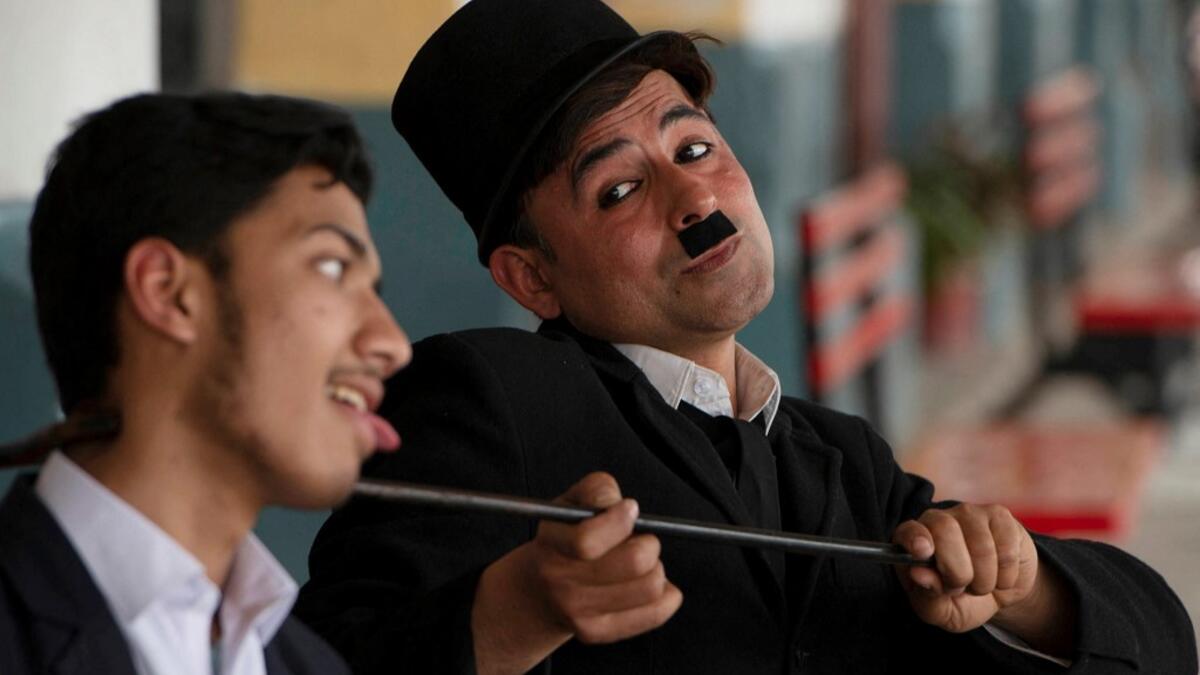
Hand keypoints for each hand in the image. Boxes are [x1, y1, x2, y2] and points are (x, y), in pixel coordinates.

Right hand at [471, 472, 682, 674]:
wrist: (538, 593)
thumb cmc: (563, 540)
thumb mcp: (568, 504)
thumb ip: (595, 490)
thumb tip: (619, 504)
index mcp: (551, 545)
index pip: (588, 541)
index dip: (619, 521)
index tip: (629, 509)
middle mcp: (561, 582)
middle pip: (633, 563)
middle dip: (648, 544)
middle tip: (641, 540)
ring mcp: (579, 613)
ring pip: (649, 587)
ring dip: (657, 568)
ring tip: (642, 563)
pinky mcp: (598, 632)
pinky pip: (654, 614)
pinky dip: (667, 596)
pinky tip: (654, 585)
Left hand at [892, 503, 1037, 633]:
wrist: (1000, 593)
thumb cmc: (962, 600)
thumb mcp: (940, 611)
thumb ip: (927, 595)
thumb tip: (918, 574)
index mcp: (913, 541)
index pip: (908, 531)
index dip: (915, 539)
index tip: (923, 552)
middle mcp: (938, 520)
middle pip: (945, 532)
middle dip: (958, 572)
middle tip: (962, 586)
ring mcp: (969, 514)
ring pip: (981, 546)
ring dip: (986, 579)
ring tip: (982, 583)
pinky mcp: (1000, 516)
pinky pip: (1007, 548)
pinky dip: (1007, 574)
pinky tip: (1001, 573)